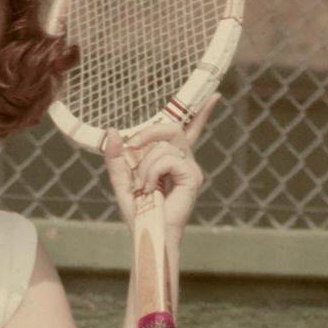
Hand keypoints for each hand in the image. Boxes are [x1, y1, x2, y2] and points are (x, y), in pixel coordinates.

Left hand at [101, 93, 219, 236]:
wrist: (148, 232)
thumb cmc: (138, 211)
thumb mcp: (121, 179)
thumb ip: (116, 157)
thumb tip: (113, 131)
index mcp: (173, 160)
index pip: (189, 131)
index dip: (201, 113)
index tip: (214, 96)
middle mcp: (185, 161)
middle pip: (171, 128)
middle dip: (147, 133)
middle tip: (132, 146)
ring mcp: (191, 169)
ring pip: (164, 146)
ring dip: (145, 166)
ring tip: (143, 188)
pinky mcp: (192, 177)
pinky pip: (168, 160)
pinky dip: (152, 172)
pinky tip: (151, 189)